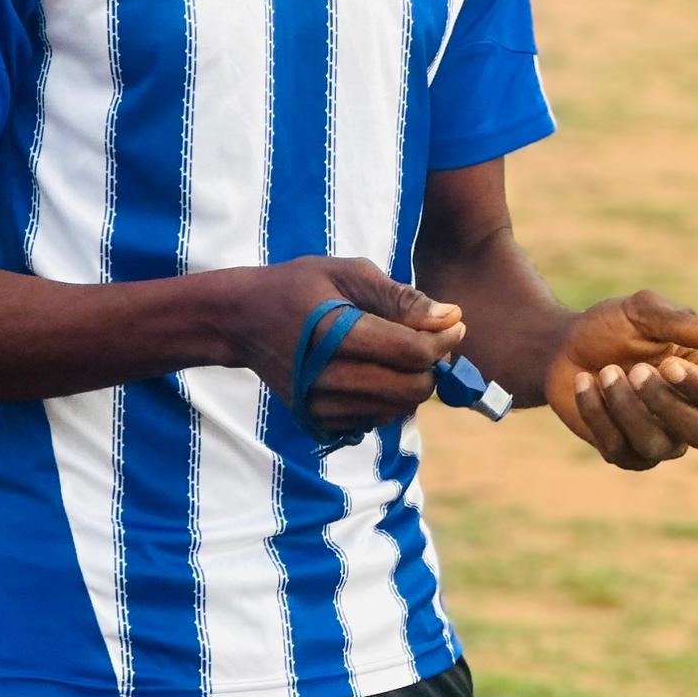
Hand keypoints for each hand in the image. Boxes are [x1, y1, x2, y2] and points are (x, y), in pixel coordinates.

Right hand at [228, 257, 466, 437]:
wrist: (242, 322)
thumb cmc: (299, 288)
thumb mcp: (347, 273)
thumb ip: (400, 296)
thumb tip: (450, 316)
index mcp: (336, 335)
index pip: (412, 352)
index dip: (444, 340)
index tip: (455, 325)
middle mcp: (327, 379)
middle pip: (412, 389)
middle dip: (432, 366)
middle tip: (429, 342)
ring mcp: (321, 407)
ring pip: (398, 409)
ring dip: (412, 384)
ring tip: (399, 355)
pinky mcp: (319, 423)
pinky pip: (376, 420)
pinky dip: (388, 400)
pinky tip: (375, 373)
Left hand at [546, 290, 697, 471]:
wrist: (562, 347)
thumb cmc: (612, 326)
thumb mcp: (644, 312)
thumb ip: (684, 323)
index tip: (669, 364)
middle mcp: (689, 416)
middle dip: (668, 404)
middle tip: (637, 371)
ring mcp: (659, 440)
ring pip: (657, 445)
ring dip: (626, 406)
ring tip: (605, 371)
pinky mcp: (624, 453)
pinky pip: (619, 449)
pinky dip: (598, 413)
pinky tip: (584, 382)